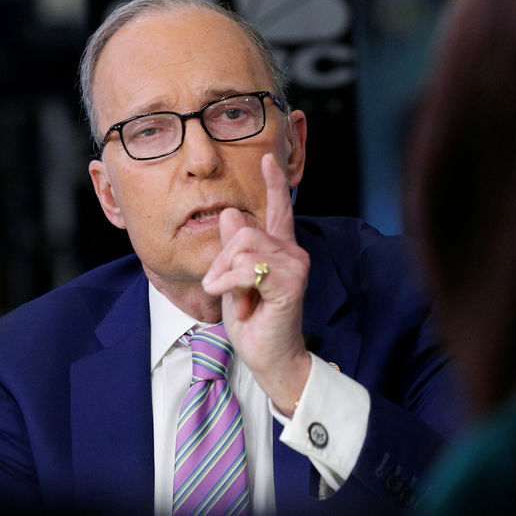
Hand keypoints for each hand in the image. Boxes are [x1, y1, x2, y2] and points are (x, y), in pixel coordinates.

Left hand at [202, 153, 310, 415]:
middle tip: (222, 288)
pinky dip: (230, 285)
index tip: (269, 158)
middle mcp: (292, 252)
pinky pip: (247, 268)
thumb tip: (229, 214)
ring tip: (234, 299)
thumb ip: (233, 249)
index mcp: (280, 249)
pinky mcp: (289, 282)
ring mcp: (294, 266)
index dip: (274, 183)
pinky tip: (239, 305)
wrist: (270, 357)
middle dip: (221, 260)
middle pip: (243, 230)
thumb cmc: (255, 322)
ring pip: (243, 246)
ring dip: (224, 276)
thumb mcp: (233, 280)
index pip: (278, 209)